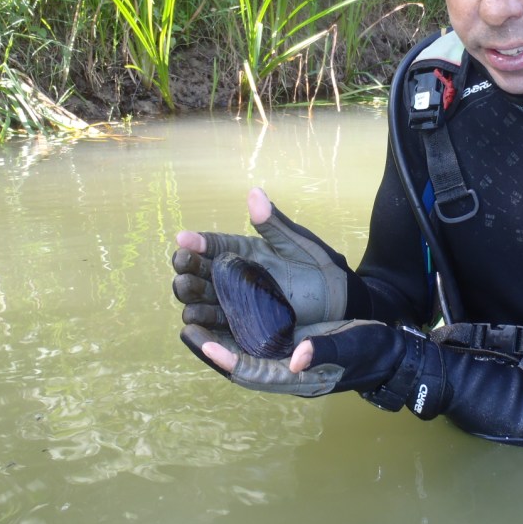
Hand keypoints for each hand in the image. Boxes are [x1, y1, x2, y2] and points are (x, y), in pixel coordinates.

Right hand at [172, 187, 357, 327]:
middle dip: (188, 272)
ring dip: (192, 300)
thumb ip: (273, 223)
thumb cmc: (318, 266)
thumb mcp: (296, 243)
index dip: (198, 242)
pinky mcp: (243, 329)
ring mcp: (235, 304)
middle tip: (183, 270)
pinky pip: (219, 330)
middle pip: (201, 275)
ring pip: (204, 303)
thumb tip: (254, 193)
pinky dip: (204, 330)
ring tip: (187, 296)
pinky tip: (194, 330)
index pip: (214, 245)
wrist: (339, 300)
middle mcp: (232, 278)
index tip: (183, 239)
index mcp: (242, 252)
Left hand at [180, 320, 450, 418]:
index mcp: (294, 376)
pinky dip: (234, 323)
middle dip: (211, 346)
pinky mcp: (284, 343)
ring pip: (240, 347)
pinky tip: (220, 304)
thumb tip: (299, 358)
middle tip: (187, 326)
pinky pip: (252, 335)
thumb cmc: (368, 350)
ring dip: (217, 333)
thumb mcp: (351, 347)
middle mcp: (280, 369)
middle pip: (237, 361)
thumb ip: (325, 352)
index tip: (206, 344)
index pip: (253, 372)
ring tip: (192, 312)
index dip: (228, 360)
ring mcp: (280, 357)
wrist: (382, 350)